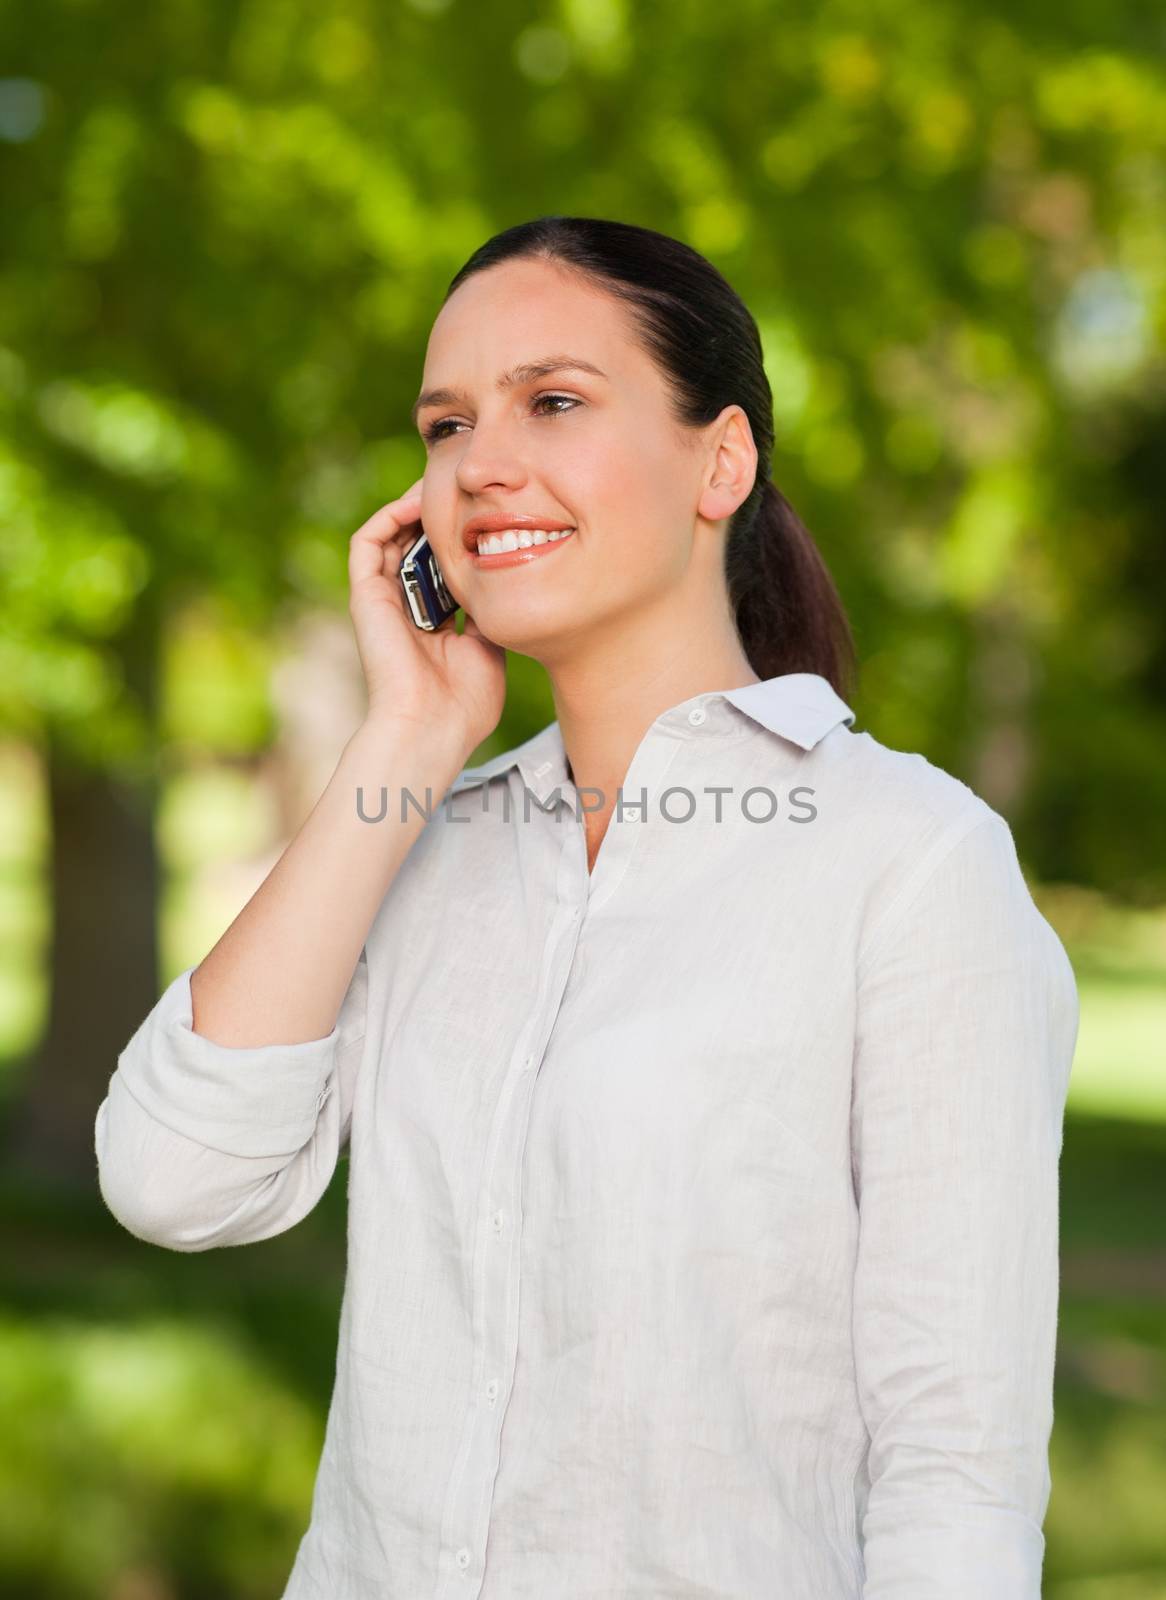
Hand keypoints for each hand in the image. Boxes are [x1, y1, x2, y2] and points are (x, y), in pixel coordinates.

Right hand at [347, 480, 506, 756]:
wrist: (433, 728)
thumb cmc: (464, 704)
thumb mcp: (490, 648)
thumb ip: (491, 611)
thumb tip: (509, 578)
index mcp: (432, 621)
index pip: (441, 565)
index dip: (461, 536)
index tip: (489, 512)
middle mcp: (405, 607)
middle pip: (415, 544)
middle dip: (439, 513)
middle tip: (466, 486)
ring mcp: (383, 601)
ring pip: (391, 536)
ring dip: (413, 506)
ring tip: (442, 483)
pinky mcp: (365, 597)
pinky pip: (368, 542)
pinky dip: (389, 516)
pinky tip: (418, 502)